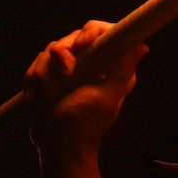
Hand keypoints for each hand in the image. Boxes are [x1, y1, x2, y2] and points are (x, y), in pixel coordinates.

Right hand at [23, 22, 146, 150]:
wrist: (57, 145)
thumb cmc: (84, 124)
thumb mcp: (104, 98)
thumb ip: (122, 71)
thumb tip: (142, 46)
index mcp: (109, 65)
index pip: (101, 32)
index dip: (90, 32)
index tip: (81, 45)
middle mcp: (90, 63)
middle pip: (72, 37)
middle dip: (62, 54)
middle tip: (64, 74)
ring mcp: (69, 68)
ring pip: (51, 50)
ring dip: (46, 71)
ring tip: (48, 94)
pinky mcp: (50, 76)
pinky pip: (38, 64)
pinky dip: (34, 78)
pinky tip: (38, 96)